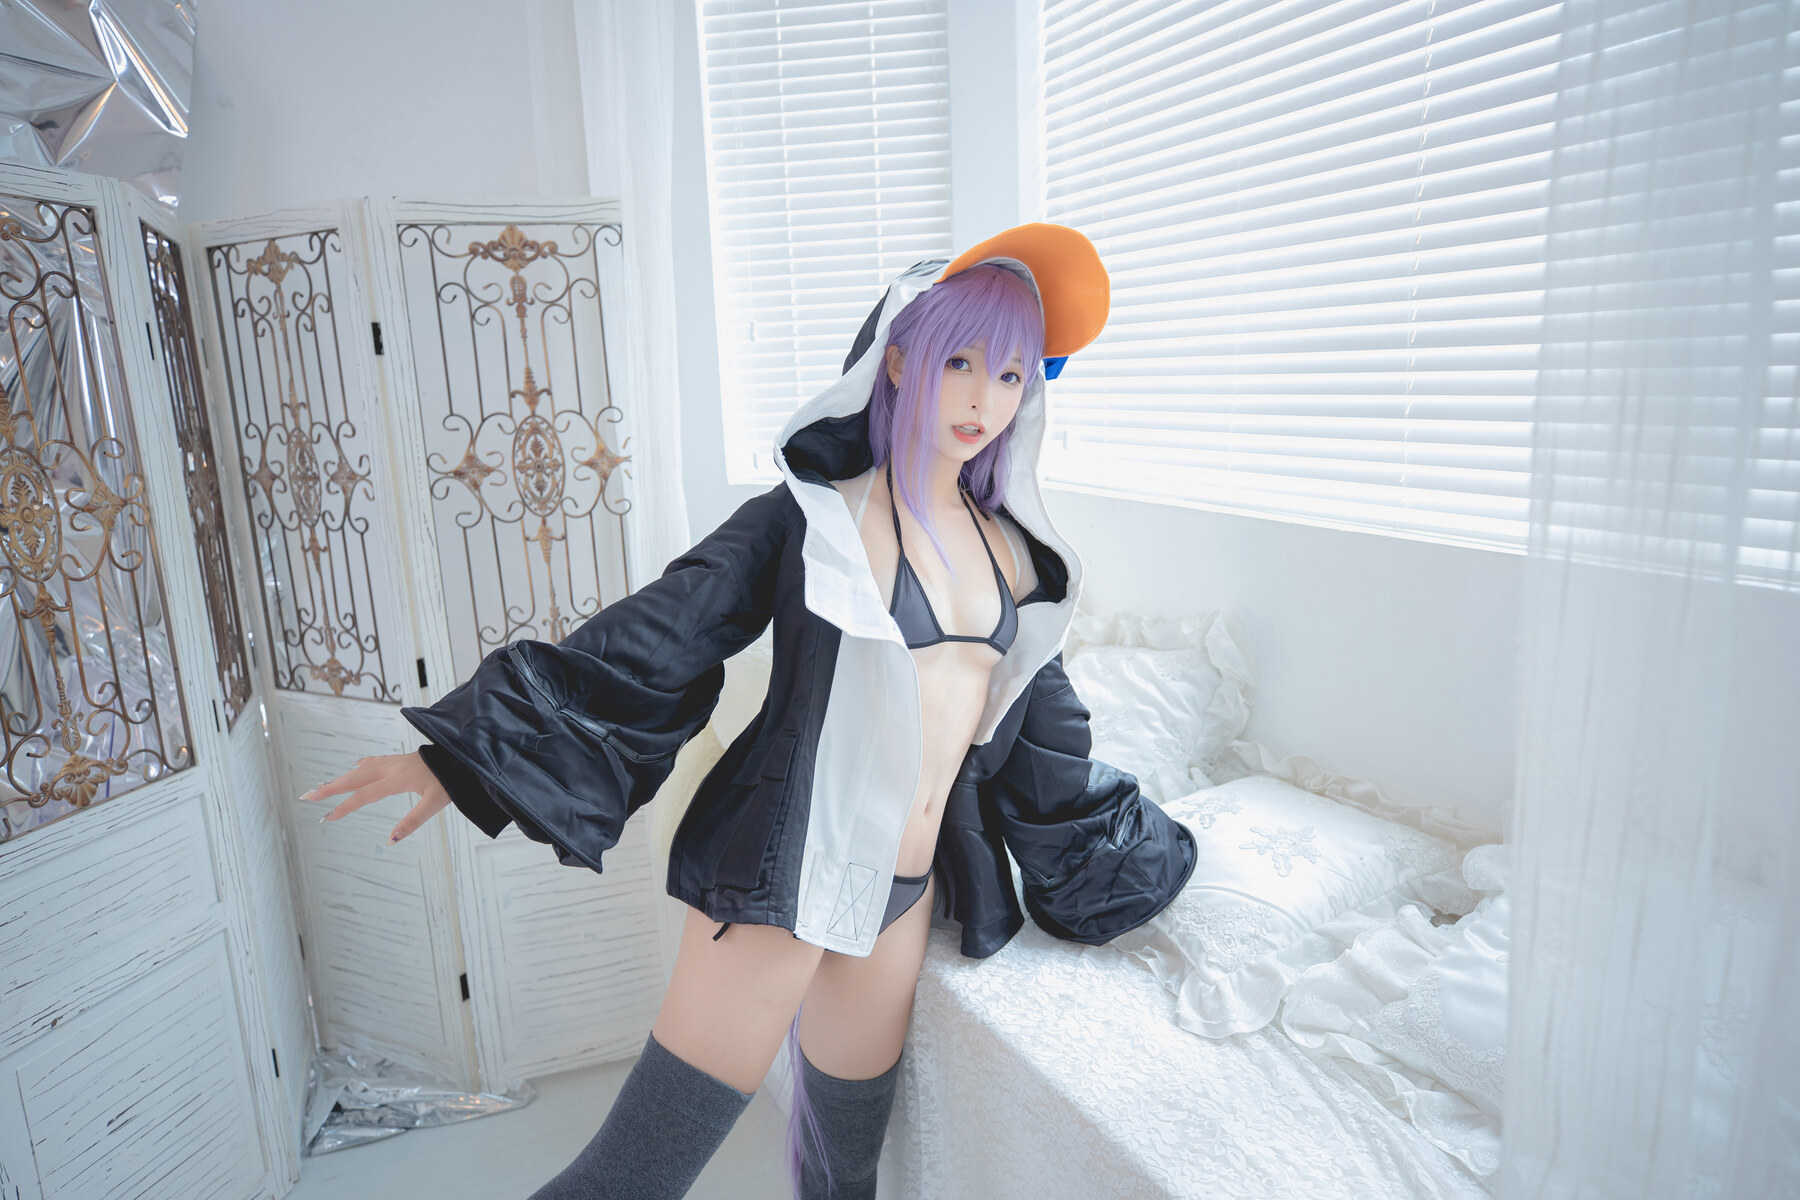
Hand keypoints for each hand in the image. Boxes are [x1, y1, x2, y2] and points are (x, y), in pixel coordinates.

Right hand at [303, 750, 449, 845]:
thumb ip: (412, 822)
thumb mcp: (435, 803)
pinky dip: (361, 766)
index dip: (344, 807)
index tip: (326, 817)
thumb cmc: (452, 780)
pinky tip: (356, 767)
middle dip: (330, 788)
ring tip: (323, 786)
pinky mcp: (402, 759)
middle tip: (307, 796)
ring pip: (362, 770)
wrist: (465, 756)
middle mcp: (391, 768)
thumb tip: (390, 841)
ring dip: (341, 778)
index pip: (364, 795)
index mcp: (397, 779)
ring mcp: (395, 761)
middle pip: (354, 778)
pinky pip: (375, 761)